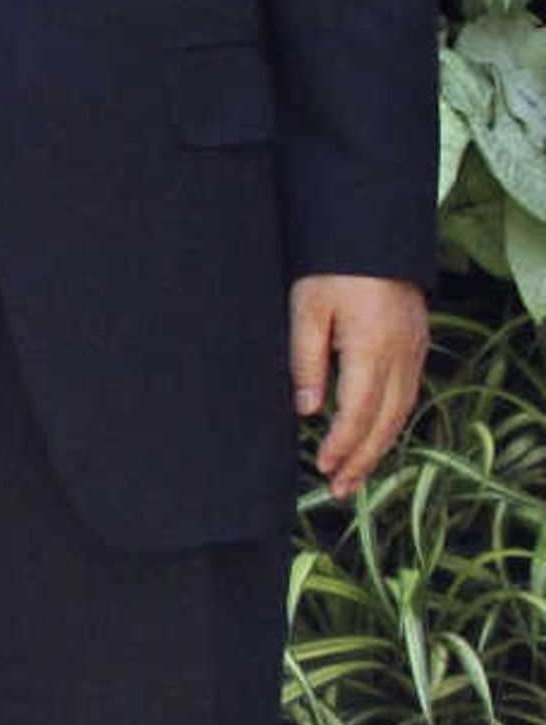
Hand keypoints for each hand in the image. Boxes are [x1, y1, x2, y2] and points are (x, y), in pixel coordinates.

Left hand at [291, 274, 428, 499]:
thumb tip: (307, 411)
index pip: (359, 411)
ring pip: (402, 413)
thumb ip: (307, 361)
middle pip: (386, 422)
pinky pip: (408, 396)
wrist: (373, 235)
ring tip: (354, 476)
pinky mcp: (417, 347)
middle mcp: (402, 356)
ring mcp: (415, 352)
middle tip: (340, 489)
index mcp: (373, 348)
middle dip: (363, 459)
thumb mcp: (307, 309)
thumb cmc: (332, 269)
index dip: (343, 445)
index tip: (324, 468)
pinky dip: (391, 424)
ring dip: (378, 447)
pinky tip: (374, 438)